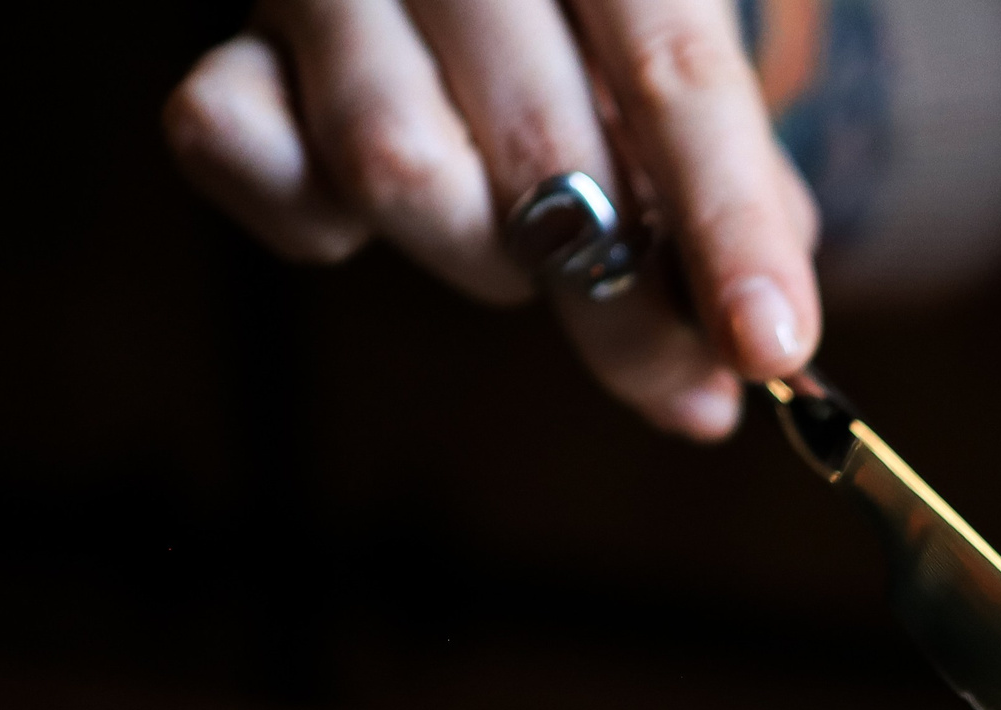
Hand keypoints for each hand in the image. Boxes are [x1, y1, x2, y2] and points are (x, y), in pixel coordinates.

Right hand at [163, 0, 822, 439]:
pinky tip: (369, 213)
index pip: (673, 69)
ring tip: (523, 243)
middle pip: (543, 149)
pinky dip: (316, 220)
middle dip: (623, 299)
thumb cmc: (595, 30)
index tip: (772, 348)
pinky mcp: (229, 50)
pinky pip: (240, 150)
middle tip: (684, 383)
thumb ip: (737, 187)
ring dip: (484, 256)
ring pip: (400, 170)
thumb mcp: (679, 70)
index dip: (729, 222)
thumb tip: (763, 346)